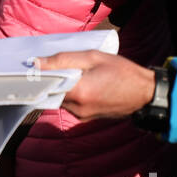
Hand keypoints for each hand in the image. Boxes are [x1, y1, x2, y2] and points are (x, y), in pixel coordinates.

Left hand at [34, 51, 155, 121]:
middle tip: (52, 65)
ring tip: (72, 72)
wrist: (144, 94)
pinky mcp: (85, 118)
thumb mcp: (93, 57)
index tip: (31, 67)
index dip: (38, 75)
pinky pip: (69, 105)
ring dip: (61, 86)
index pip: (46, 85)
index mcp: (79, 92)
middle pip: (51, 93)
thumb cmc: (122, 72)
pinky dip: (70, 93)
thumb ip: (63, 59)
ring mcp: (81, 116)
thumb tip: (37, 63)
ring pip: (59, 99)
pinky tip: (80, 82)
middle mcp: (77, 108)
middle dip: (50, 80)